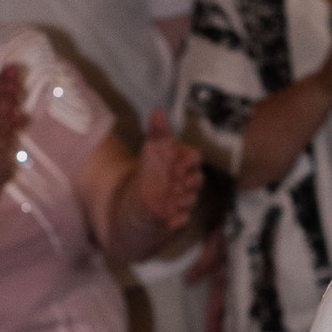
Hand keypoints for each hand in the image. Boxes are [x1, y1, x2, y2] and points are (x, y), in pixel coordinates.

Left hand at [134, 109, 203, 234]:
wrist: (135, 205)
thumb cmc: (147, 175)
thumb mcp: (151, 152)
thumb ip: (158, 133)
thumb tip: (158, 111)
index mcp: (181, 162)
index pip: (194, 157)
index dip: (188, 161)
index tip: (176, 165)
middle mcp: (185, 179)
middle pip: (196, 179)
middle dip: (185, 183)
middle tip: (171, 185)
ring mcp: (184, 199)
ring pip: (190, 199)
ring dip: (179, 200)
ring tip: (166, 201)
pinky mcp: (180, 217)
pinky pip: (184, 219)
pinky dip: (174, 220)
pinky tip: (164, 218)